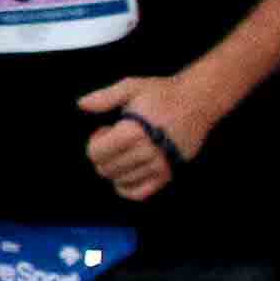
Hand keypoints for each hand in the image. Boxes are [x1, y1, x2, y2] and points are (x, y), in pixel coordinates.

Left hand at [78, 73, 209, 200]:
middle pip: (106, 169)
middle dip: (103, 156)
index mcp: (133, 132)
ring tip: (125, 151)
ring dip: (115, 169)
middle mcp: (147, 152)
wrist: (198, 101)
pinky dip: (126, 189)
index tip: (105, 130)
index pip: (96, 153)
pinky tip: (126, 174)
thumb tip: (81, 105)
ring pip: (120, 181)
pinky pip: (140, 193)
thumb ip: (104, 97)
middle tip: (115, 141)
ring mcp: (160, 165)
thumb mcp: (131, 87)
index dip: (94, 142)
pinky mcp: (169, 173)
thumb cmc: (162, 93)